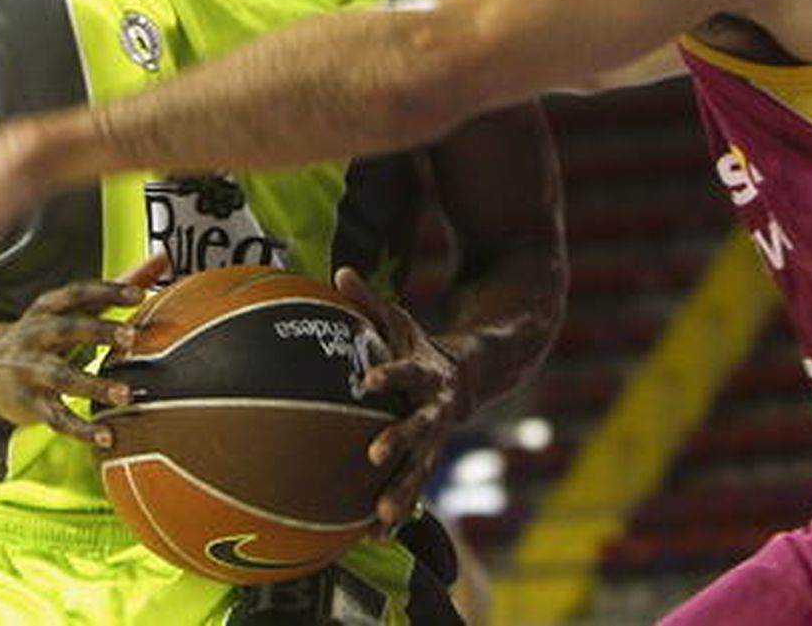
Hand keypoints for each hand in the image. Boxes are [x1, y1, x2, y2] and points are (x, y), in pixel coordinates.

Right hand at [0, 251, 166, 447]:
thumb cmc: (42, 333)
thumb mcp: (70, 308)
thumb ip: (115, 289)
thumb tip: (160, 260)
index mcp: (47, 309)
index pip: (77, 294)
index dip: (107, 291)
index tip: (139, 294)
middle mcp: (35, 336)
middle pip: (66, 329)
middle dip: (98, 332)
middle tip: (132, 337)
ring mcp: (29, 371)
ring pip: (60, 376)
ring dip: (92, 386)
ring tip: (124, 395)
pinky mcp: (28, 404)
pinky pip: (55, 418)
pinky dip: (80, 429)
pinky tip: (106, 436)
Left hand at [334, 267, 471, 534]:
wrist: (472, 375)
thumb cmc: (420, 345)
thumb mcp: (400, 319)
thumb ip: (369, 299)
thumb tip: (339, 271)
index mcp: (423, 372)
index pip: (404, 370)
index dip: (388, 374)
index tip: (367, 379)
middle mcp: (432, 409)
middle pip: (417, 427)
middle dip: (398, 442)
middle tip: (375, 455)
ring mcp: (434, 439)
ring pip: (419, 470)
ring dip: (400, 493)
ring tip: (379, 517)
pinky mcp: (428, 460)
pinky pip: (412, 490)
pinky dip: (396, 514)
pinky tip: (373, 539)